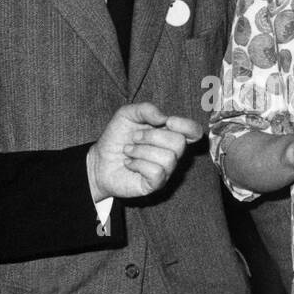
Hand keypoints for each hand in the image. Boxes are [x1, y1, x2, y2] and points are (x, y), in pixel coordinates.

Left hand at [87, 102, 203, 201]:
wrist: (99, 160)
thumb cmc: (117, 138)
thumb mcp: (127, 114)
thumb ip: (146, 109)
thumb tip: (164, 118)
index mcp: (170, 134)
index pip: (194, 131)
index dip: (186, 126)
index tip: (168, 122)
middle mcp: (172, 153)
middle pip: (179, 143)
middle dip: (151, 137)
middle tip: (134, 138)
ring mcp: (165, 170)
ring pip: (167, 158)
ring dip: (141, 151)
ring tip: (128, 151)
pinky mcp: (155, 184)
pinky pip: (156, 172)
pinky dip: (138, 164)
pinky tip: (129, 163)